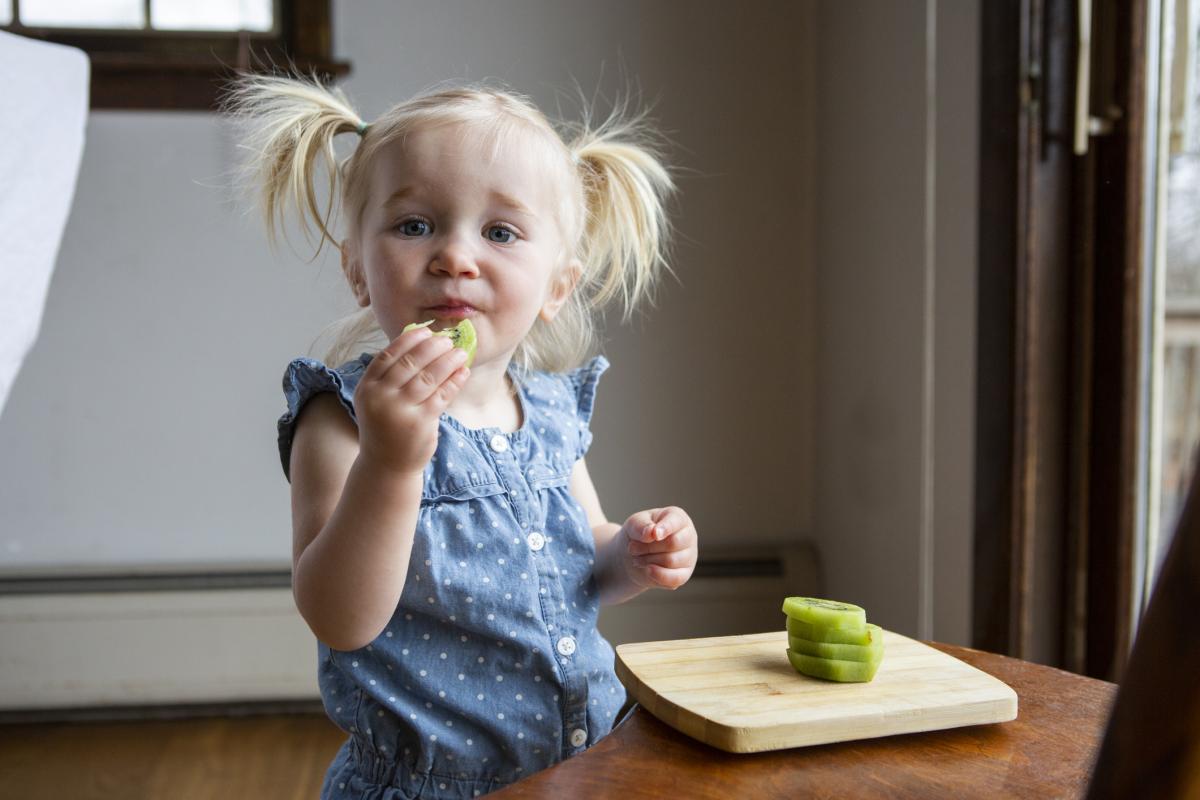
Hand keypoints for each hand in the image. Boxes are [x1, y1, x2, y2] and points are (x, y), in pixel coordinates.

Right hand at [352, 325, 469, 474]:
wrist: (386, 464)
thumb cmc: (386, 425)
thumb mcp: (378, 400)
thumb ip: (392, 376)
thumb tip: (423, 343)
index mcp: (367, 387)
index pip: (388, 355)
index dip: (409, 340)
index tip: (426, 331)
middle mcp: (380, 397)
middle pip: (410, 363)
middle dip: (432, 348)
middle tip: (448, 339)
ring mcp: (400, 411)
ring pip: (428, 377)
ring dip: (447, 362)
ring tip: (461, 353)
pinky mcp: (420, 423)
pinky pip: (441, 396)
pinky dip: (454, 382)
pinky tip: (463, 372)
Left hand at [620, 506, 697, 590]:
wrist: (632, 556)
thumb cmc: (638, 534)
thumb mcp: (634, 524)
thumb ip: (641, 525)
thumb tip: (651, 533)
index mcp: (678, 518)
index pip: (677, 522)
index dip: (665, 528)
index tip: (654, 534)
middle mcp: (688, 536)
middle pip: (673, 543)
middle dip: (648, 547)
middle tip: (632, 548)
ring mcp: (689, 556)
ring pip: (671, 561)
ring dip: (648, 561)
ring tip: (637, 558)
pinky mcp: (685, 574)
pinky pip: (676, 578)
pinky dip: (658, 575)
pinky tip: (647, 570)